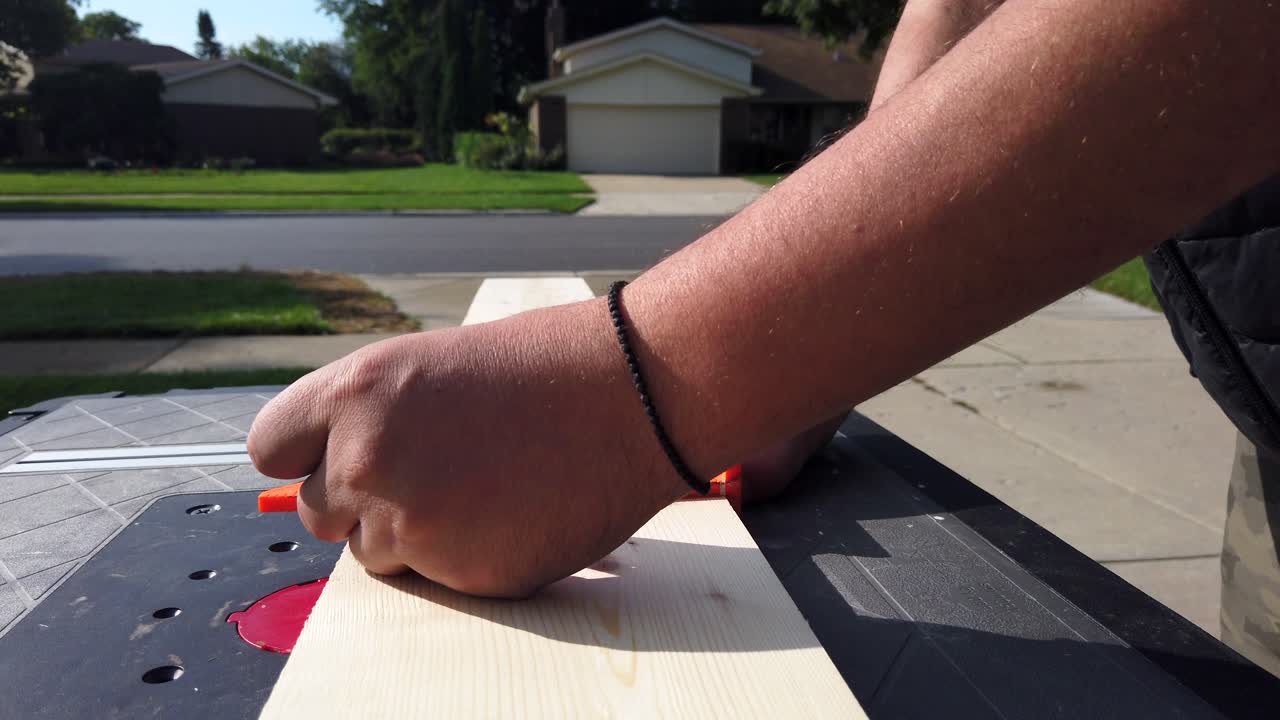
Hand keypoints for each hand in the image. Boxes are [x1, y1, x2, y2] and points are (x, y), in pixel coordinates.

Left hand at [247, 300, 689, 597]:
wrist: (633, 395)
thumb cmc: (543, 368)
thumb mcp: (431, 367)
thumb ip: (369, 417)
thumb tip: (333, 468)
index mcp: (356, 392)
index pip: (269, 448)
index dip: (304, 456)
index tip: (332, 459)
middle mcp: (368, 459)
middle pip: (315, 511)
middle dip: (359, 503)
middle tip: (430, 475)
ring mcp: (413, 522)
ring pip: (371, 553)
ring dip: (410, 534)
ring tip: (480, 489)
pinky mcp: (460, 573)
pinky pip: (431, 579)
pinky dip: (461, 558)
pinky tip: (509, 514)